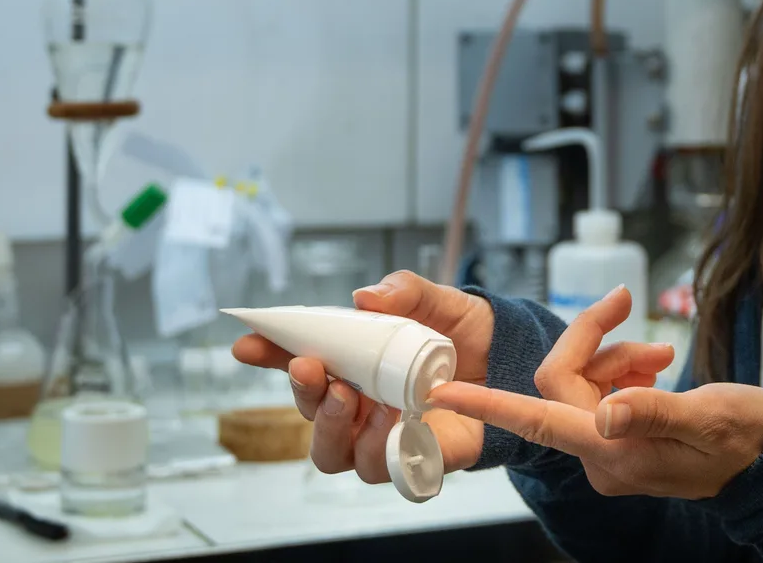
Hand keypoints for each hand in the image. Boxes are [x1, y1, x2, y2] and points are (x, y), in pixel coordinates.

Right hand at [230, 270, 491, 480]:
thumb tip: (366, 296)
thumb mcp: (438, 300)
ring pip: (334, 454)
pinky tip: (394, 424)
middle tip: (315, 368)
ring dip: (334, 427)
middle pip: (310, 415)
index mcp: (354, 365)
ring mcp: (384, 437)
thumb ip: (404, 291)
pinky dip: (381, 450)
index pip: (301, 365)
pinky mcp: (416, 460)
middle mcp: (360, 405)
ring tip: (353, 399)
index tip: (247, 343)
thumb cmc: (465, 333)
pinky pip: (384, 471)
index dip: (270, 355)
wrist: (515, 361)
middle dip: (303, 394)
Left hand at [429, 287, 762, 499]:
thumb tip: (606, 412)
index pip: (537, 421)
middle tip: (629, 306)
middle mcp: (602, 455)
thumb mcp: (709, 417)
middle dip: (592, 342)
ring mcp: (610, 449)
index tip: (442, 393)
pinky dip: (624, 372)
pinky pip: (602, 394)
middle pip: (562, 384)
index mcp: (615, 452)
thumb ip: (653, 411)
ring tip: (662, 353)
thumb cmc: (747, 438)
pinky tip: (656, 369)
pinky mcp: (622, 439)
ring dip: (616, 357)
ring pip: (584, 384)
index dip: (486, 405)